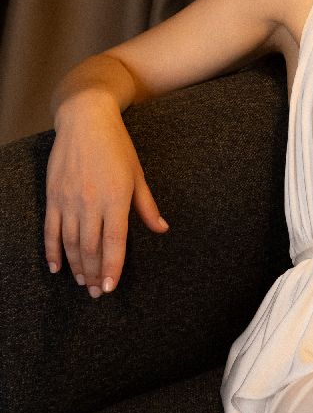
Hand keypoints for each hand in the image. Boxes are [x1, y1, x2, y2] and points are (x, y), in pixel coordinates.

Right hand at [44, 91, 167, 297]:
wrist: (85, 120)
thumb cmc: (117, 146)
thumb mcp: (137, 174)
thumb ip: (147, 206)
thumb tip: (162, 229)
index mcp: (116, 198)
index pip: (114, 242)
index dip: (113, 268)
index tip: (111, 287)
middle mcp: (91, 203)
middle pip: (90, 248)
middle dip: (95, 274)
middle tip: (97, 293)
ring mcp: (69, 200)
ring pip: (70, 243)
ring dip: (77, 267)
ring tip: (83, 283)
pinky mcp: (53, 196)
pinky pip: (51, 230)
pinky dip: (53, 251)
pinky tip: (57, 267)